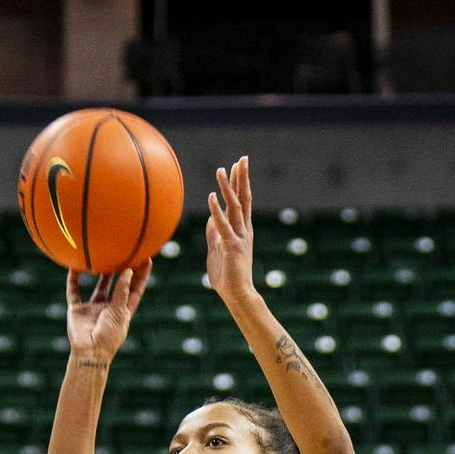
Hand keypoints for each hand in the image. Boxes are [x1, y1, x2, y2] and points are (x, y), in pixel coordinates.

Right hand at [64, 261, 150, 364]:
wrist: (89, 352)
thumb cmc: (108, 336)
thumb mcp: (119, 312)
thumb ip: (122, 291)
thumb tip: (128, 271)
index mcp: (123, 311)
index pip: (135, 290)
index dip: (142, 275)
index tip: (147, 258)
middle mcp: (109, 308)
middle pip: (118, 286)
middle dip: (124, 270)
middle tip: (128, 251)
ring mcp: (93, 309)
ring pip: (99, 287)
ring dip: (102, 273)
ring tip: (105, 255)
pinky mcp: (77, 310)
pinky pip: (74, 291)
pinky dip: (73, 280)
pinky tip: (74, 266)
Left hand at [204, 156, 256, 308]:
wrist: (237, 295)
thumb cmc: (227, 276)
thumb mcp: (217, 250)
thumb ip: (214, 234)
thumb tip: (210, 219)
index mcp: (241, 230)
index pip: (241, 201)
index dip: (239, 183)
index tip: (238, 166)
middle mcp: (244, 229)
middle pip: (243, 198)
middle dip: (242, 178)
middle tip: (242, 158)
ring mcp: (239, 237)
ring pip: (234, 206)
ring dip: (227, 188)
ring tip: (222, 170)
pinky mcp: (232, 247)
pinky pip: (223, 225)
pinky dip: (216, 211)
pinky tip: (211, 197)